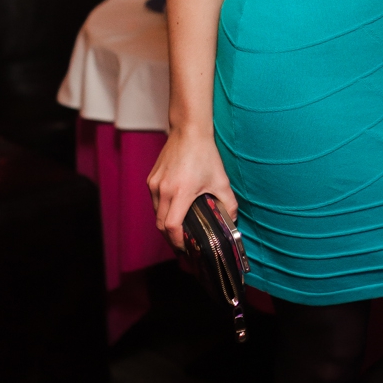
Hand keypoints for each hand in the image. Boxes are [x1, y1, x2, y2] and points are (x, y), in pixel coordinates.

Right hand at [148, 126, 236, 248]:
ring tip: (181, 231)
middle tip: (185, 246)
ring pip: (156, 214)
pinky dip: (163, 211)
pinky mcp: (151, 180)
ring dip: (166, 225)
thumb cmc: (206, 155)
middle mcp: (163, 190)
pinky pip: (155, 202)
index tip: (187, 250)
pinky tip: (176, 212)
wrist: (188, 132)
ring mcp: (154, 185)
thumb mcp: (222, 181)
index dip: (178, 243)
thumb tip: (231, 223)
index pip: (172, 227)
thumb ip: (228, 204)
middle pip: (161, 225)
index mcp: (180, 192)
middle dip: (172, 239)